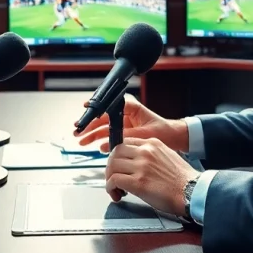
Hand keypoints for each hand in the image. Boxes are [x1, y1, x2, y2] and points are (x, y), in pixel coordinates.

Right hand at [73, 94, 188, 152]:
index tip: (86, 108)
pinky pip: (110, 136)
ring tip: (82, 140)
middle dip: (90, 125)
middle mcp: (126, 114)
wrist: (174, 138)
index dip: (97, 108)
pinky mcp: (125, 134)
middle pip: (103, 118)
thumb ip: (127, 136)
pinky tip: (97, 147)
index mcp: (131, 108)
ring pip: (105, 128)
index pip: (110, 105)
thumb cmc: (164, 131)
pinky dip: (103, 141)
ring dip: (93, 134)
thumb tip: (109, 141)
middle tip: (78, 130)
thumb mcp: (145, 132)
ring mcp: (125, 124)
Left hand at [104, 137, 199, 216]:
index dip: (118, 155)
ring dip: (109, 178)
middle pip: (115, 153)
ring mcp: (141, 166)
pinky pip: (114, 180)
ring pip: (111, 166)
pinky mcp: (138, 182)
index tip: (118, 164)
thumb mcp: (168, 155)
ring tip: (115, 188)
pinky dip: (110, 188)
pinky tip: (116, 194)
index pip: (125, 142)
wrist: (192, 191)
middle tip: (114, 177)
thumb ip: (152, 154)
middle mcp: (145, 152)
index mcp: (152, 143)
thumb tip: (137, 161)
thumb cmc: (183, 179)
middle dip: (111, 166)